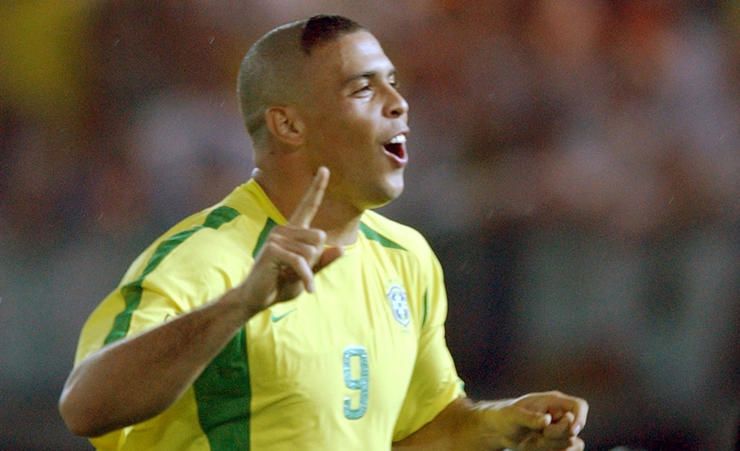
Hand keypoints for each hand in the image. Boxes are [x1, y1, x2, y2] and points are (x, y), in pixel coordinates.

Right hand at [236, 166, 342, 311]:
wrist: (256, 299)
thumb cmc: (281, 285)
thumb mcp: (308, 274)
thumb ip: (323, 262)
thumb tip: (342, 249)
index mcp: (293, 231)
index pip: (308, 205)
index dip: (317, 188)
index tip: (325, 169)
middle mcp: (284, 229)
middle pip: (319, 237)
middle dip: (316, 259)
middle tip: (299, 271)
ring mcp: (276, 238)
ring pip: (312, 251)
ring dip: (309, 270)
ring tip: (291, 276)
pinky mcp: (273, 250)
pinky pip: (301, 261)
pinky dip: (306, 277)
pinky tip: (307, 288)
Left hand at [479, 391, 587, 450]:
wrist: (499, 430)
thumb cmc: (505, 416)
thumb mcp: (513, 415)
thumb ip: (530, 418)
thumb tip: (547, 420)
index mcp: (553, 401)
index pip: (579, 406)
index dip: (580, 418)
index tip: (572, 430)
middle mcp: (560, 415)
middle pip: (573, 429)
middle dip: (556, 435)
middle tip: (539, 434)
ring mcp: (560, 430)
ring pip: (572, 443)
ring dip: (554, 446)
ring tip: (536, 441)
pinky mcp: (558, 443)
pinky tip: (540, 449)